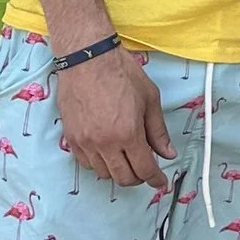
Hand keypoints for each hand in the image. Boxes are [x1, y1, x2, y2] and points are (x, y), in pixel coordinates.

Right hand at [56, 44, 170, 191]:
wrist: (87, 58)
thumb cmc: (121, 72)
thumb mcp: (149, 99)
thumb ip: (158, 131)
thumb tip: (168, 153)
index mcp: (128, 133)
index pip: (144, 169)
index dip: (155, 179)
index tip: (160, 181)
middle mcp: (105, 143)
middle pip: (124, 178)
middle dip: (139, 178)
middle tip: (145, 170)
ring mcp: (85, 142)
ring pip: (103, 174)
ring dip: (118, 172)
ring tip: (126, 159)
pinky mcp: (71, 138)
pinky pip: (86, 164)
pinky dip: (99, 164)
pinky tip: (107, 153)